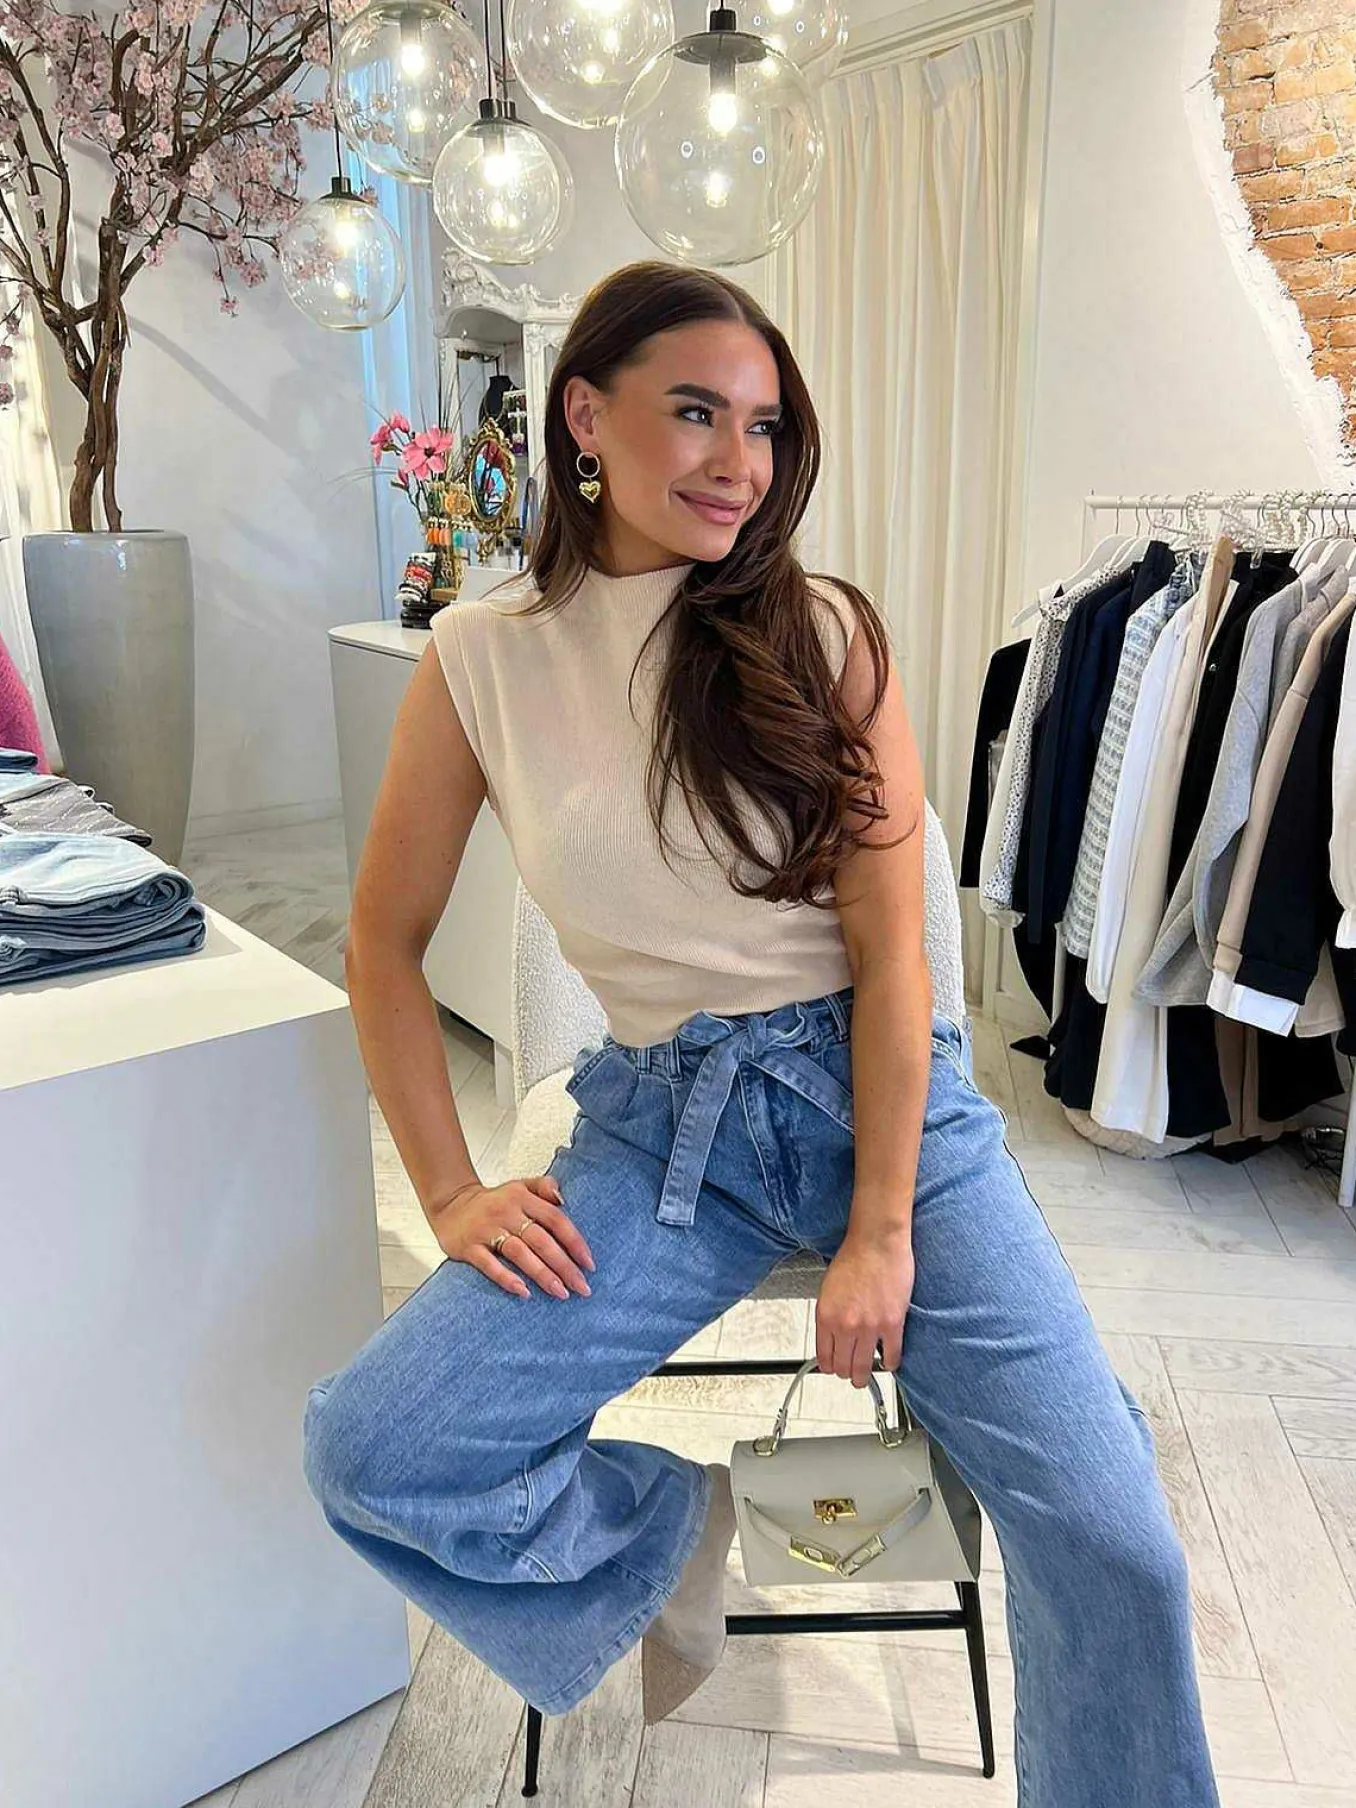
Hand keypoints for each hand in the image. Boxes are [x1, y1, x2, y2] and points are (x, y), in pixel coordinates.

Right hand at [430, 1175, 595, 1300]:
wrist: (450, 1204)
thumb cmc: (494, 1201)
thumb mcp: (520, 1186)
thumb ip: (544, 1187)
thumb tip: (563, 1199)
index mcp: (522, 1198)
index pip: (555, 1219)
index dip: (574, 1242)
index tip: (589, 1264)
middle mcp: (507, 1212)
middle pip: (541, 1240)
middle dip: (564, 1266)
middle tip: (582, 1287)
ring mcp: (487, 1230)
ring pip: (519, 1253)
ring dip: (542, 1274)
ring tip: (561, 1293)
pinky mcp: (469, 1247)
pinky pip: (489, 1264)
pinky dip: (507, 1278)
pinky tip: (523, 1292)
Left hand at [814, 1226, 914, 1387]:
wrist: (876, 1241)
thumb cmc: (854, 1257)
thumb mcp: (828, 1289)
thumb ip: (830, 1316)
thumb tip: (832, 1337)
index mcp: (825, 1316)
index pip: (824, 1357)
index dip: (829, 1367)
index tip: (833, 1368)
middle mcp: (845, 1325)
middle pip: (843, 1367)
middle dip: (846, 1374)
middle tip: (851, 1374)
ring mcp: (869, 1327)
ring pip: (864, 1368)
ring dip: (864, 1377)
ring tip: (865, 1376)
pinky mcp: (892, 1324)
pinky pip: (891, 1357)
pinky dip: (889, 1364)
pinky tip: (888, 1362)